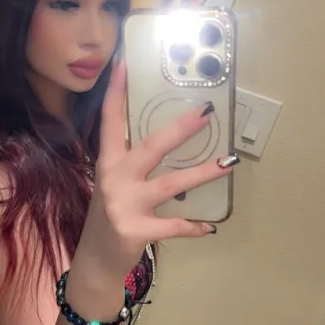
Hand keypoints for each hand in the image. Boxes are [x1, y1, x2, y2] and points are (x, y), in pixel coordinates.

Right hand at [78, 60, 236, 278]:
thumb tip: (168, 137)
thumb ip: (132, 162)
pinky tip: (209, 226)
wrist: (96, 261)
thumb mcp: (114, 184)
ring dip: (202, 173)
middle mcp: (114, 180)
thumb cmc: (111, 216)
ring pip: (171, 184)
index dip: (116, 91)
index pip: (110, 121)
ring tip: (228, 164)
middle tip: (206, 113)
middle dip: (180, 129)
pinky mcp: (135, 231)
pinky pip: (173, 226)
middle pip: (151, 147)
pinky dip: (193, 227)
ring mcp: (124, 206)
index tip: (124, 62)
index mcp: (108, 163)